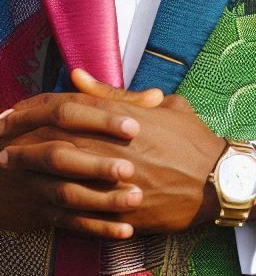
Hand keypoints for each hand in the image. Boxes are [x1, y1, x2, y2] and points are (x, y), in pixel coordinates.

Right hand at [0, 82, 147, 237]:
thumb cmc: (47, 130)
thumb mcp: (67, 110)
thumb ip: (114, 101)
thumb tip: (155, 96)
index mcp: (40, 117)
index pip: (68, 112)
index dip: (102, 120)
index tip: (135, 127)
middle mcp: (30, 149)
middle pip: (61, 157)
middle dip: (96, 165)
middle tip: (131, 169)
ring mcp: (33, 183)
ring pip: (65, 193)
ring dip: (100, 199)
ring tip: (134, 199)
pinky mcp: (38, 212)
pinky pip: (67, 221)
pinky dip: (96, 227)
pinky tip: (124, 229)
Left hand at [2, 88, 223, 235]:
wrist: (217, 181)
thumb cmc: (191, 139)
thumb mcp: (164, 106)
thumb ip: (115, 95)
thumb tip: (78, 75)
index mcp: (123, 119)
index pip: (68, 108)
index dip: (36, 109)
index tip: (15, 111)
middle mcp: (113, 148)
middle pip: (54, 140)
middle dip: (22, 139)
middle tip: (0, 138)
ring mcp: (112, 181)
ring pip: (57, 176)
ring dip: (28, 170)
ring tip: (7, 167)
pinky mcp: (114, 212)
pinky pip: (74, 209)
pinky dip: (49, 203)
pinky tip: (34, 200)